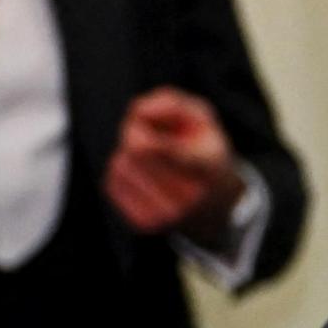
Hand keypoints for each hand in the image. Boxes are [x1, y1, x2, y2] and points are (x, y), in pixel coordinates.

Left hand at [106, 87, 245, 241]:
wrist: (215, 206)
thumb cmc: (203, 152)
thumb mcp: (202, 119)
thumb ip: (171, 103)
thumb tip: (136, 112)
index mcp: (208, 168)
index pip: (164, 148)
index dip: (147, 127)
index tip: (143, 119)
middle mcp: (188, 198)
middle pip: (136, 148)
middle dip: (135, 132)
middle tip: (149, 133)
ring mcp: (166, 215)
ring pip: (120, 165)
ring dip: (127, 153)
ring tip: (148, 156)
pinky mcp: (145, 224)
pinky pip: (112, 182)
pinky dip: (122, 171)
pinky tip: (141, 173)